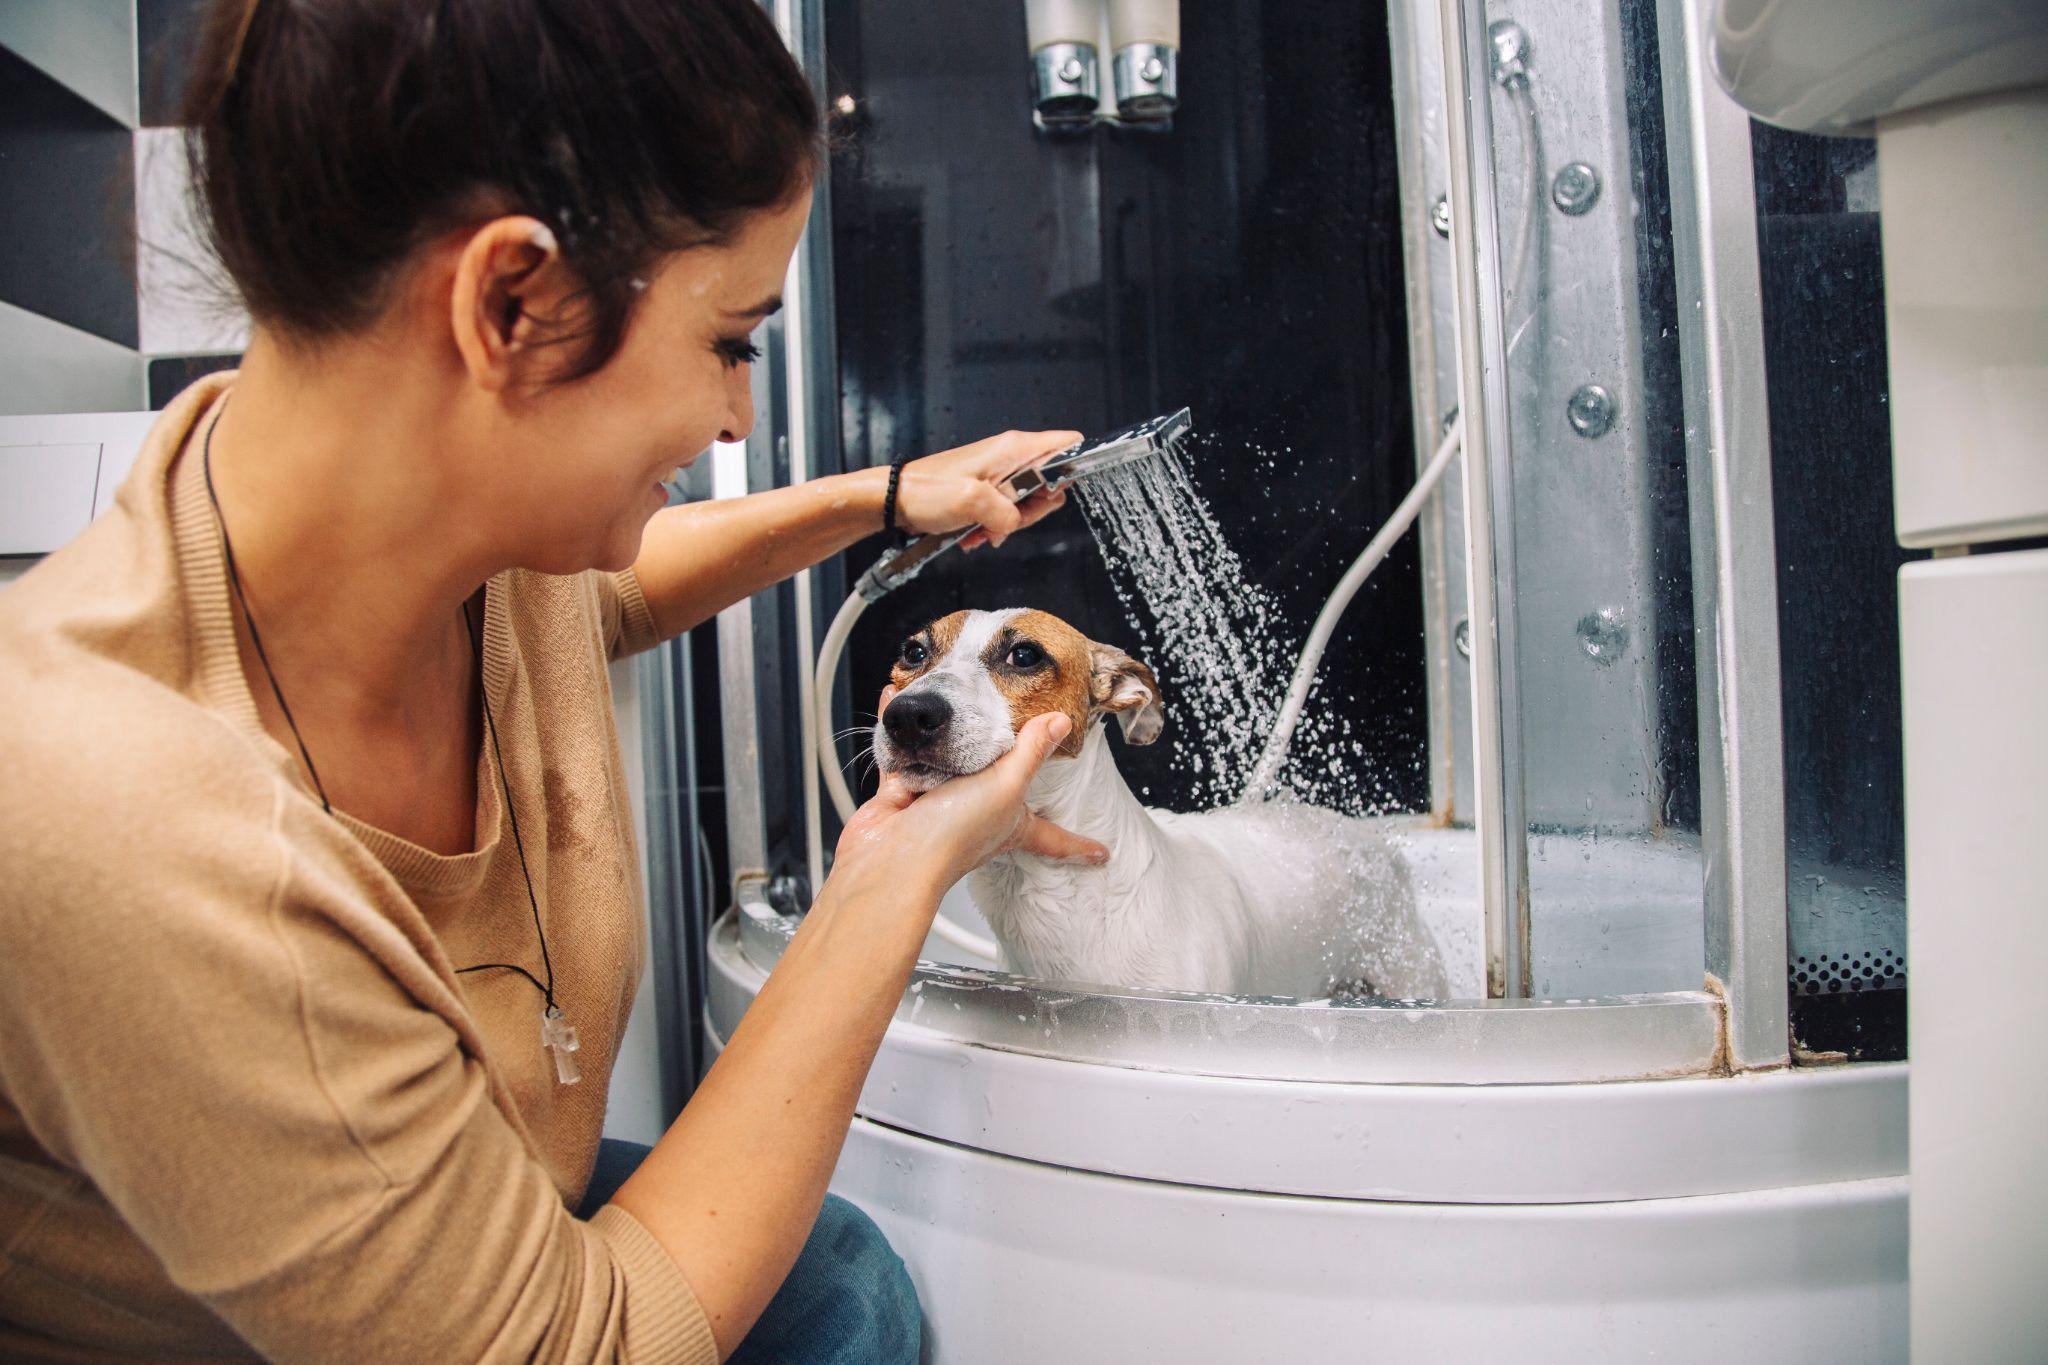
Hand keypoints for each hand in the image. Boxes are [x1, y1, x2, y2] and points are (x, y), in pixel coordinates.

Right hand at [833, 700, 1107, 896]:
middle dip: (997, 772)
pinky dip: (897, 724)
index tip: (1102, 853)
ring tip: (947, 707)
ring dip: (942, 737)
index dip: (1078, 845)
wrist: (895, 857)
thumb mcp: (1007, 785)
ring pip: (945, 764)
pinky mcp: (902, 794)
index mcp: (1010, 823)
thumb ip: (1031, 751)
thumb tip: (1060, 724)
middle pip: (995, 789)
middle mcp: (975, 814)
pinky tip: (896, 697)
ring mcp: (938, 803)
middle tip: (1007, 750)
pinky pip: (902, 751)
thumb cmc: (954, 834)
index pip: (1053, 837)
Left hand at [893, 428, 1081, 549]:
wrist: (897, 499)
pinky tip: (975, 533)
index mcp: (1014, 449)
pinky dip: (995, 525)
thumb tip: (1015, 522)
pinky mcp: (989, 488)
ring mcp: (1000, 473)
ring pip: (1028, 502)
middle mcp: (1011, 456)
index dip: (1072, 470)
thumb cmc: (927, 492)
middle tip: (1005, 520)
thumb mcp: (971, 503)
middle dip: (1031, 511)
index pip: (1068, 444)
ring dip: (1008, 523)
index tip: (1051, 495)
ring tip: (981, 530)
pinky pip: (1007, 510)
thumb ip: (1007, 513)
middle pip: (1052, 484)